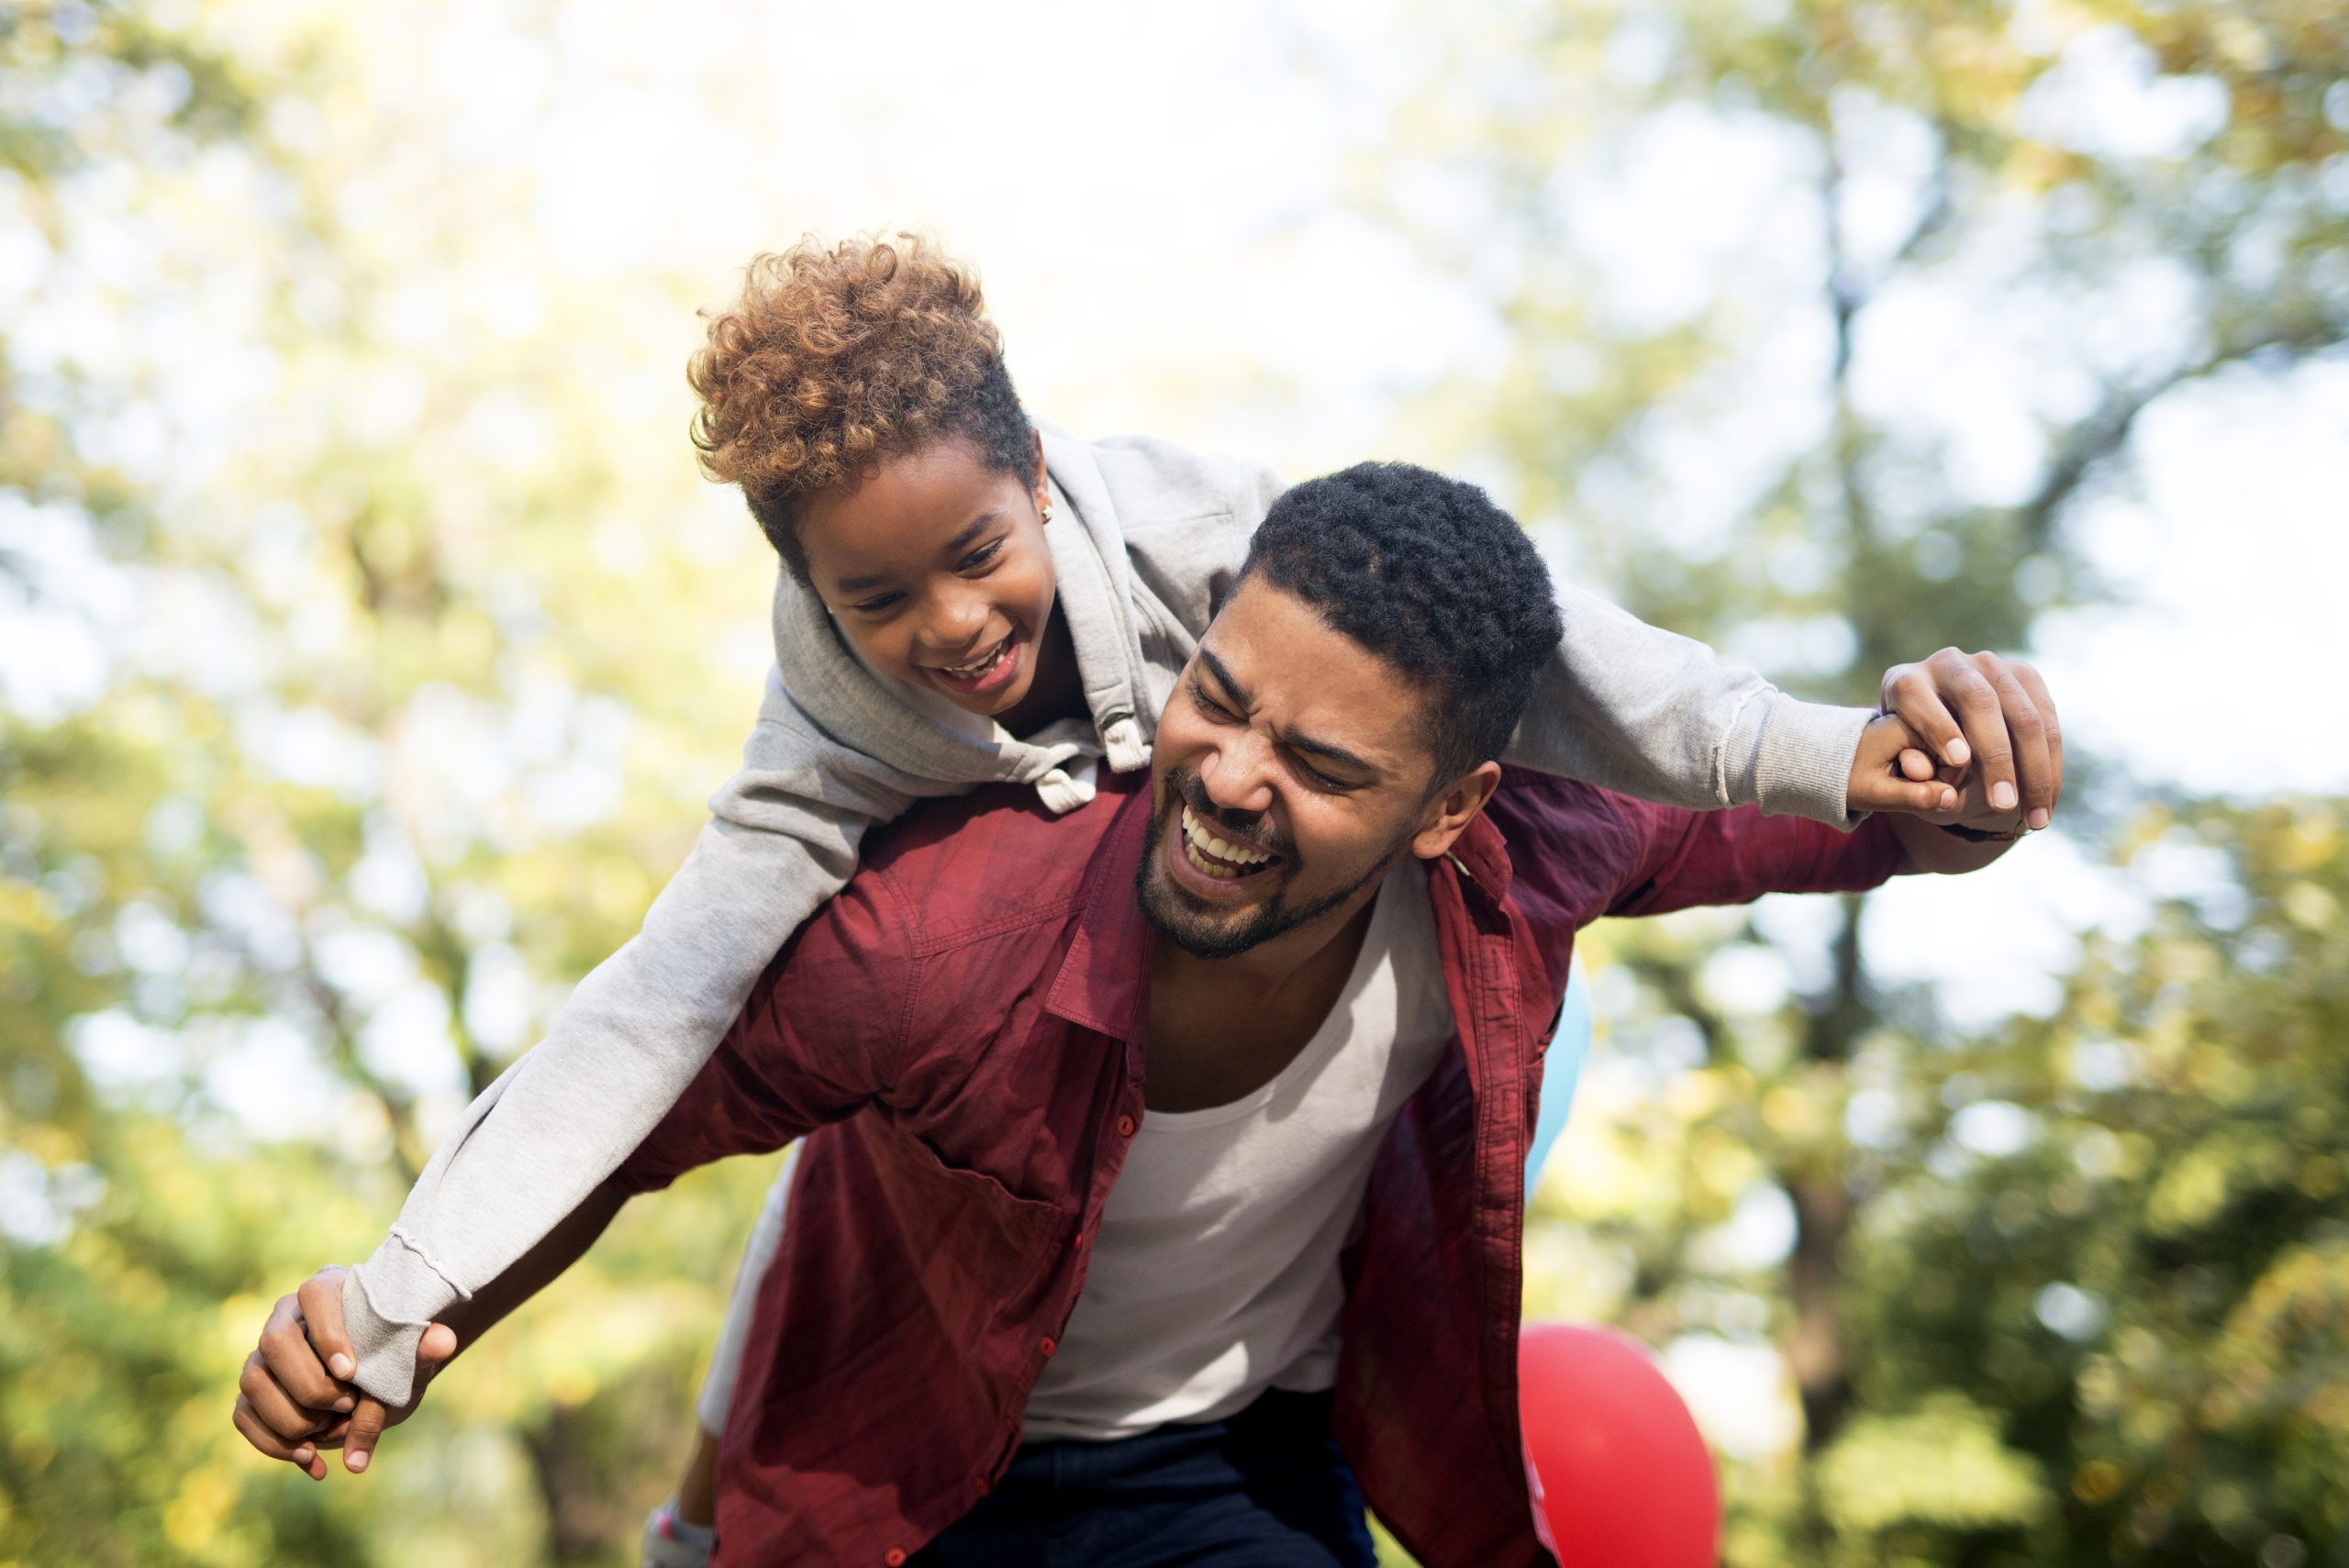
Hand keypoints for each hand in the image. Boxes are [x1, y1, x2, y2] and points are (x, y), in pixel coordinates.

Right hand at [231, 1265, 455, 1478]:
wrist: (379, 1381)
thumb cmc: (394, 1356)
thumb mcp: (411, 1354)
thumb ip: (425, 1347)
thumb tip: (444, 1342)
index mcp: (326, 1291)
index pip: (315, 1295)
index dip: (329, 1332)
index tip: (351, 1371)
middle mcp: (285, 1318)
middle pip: (274, 1340)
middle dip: (310, 1383)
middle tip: (346, 1405)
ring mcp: (262, 1355)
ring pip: (253, 1381)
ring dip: (290, 1417)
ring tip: (329, 1433)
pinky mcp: (253, 1392)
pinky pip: (243, 1416)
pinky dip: (274, 1444)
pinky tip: (312, 1460)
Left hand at [1850, 648, 2061, 827]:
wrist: (1945, 735)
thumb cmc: (1919, 761)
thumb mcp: (1904, 771)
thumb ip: (1911, 774)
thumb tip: (1918, 770)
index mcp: (1906, 682)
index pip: (1917, 697)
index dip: (1938, 726)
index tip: (1957, 761)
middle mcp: (1948, 664)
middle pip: (1978, 701)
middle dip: (1995, 756)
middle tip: (2002, 805)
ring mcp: (1990, 665)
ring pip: (2022, 713)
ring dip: (2035, 769)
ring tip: (2035, 817)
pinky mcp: (2025, 675)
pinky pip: (2047, 718)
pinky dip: (2051, 764)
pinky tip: (2048, 802)